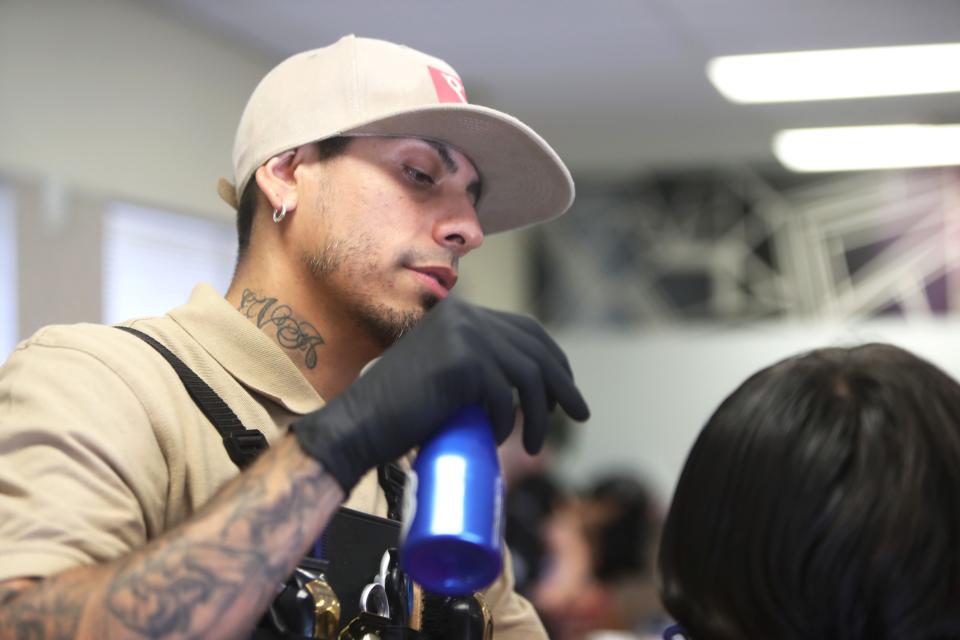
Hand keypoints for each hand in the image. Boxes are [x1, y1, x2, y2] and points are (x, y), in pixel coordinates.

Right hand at [292, 297, 589, 492]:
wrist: (359, 424)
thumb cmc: (399, 412)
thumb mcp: (445, 376)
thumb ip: (475, 367)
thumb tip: (525, 391)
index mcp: (460, 312)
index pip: (525, 329)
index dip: (554, 358)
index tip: (566, 390)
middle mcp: (464, 315)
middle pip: (534, 349)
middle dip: (563, 385)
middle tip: (578, 415)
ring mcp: (463, 334)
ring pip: (527, 375)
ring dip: (538, 413)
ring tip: (534, 445)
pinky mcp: (462, 360)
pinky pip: (503, 394)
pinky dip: (505, 421)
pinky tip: (497, 439)